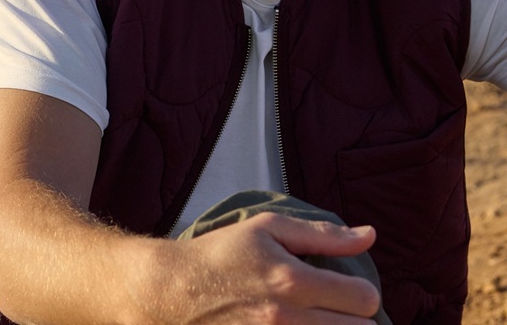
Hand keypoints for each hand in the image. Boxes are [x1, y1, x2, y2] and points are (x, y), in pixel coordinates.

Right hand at [158, 212, 381, 323]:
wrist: (175, 290)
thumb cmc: (222, 254)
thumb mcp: (266, 228)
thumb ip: (321, 234)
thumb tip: (369, 235)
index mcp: (292, 280)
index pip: (365, 299)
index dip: (363, 293)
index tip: (346, 289)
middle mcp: (289, 319)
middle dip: (357, 321)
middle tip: (335, 310)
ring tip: (321, 320)